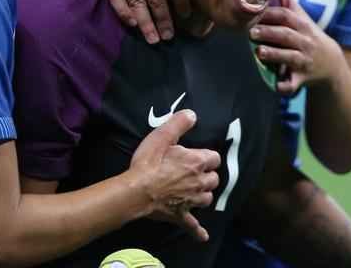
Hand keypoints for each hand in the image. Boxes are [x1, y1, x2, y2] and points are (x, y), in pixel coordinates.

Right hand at [129, 110, 220, 241]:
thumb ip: (178, 124)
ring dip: (204, 195)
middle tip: (196, 172)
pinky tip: (202, 236)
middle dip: (207, 175)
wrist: (136, 191)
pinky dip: (198, 231)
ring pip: (207, 199)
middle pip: (214, 180)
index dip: (207, 156)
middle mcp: (199, 182)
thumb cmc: (148, 163)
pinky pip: (193, 225)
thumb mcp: (161, 136)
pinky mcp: (180, 215)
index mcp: (196, 162)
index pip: (214, 158)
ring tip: (196, 192)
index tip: (198, 155)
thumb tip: (192, 115)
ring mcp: (190, 201)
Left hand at [250, 0, 346, 94]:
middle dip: (269, 33)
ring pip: (289, 58)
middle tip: (251, 32)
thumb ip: (286, 0)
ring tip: (259, 52)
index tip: (253, 11)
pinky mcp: (302, 79)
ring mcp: (303, 61)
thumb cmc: (308, 36)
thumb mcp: (301, 18)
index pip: (286, 16)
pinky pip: (294, 84)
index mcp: (301, 25)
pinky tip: (277, 87)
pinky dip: (285, 86)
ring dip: (275, 55)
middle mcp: (304, 42)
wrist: (331, 64)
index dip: (270, 13)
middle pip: (286, 35)